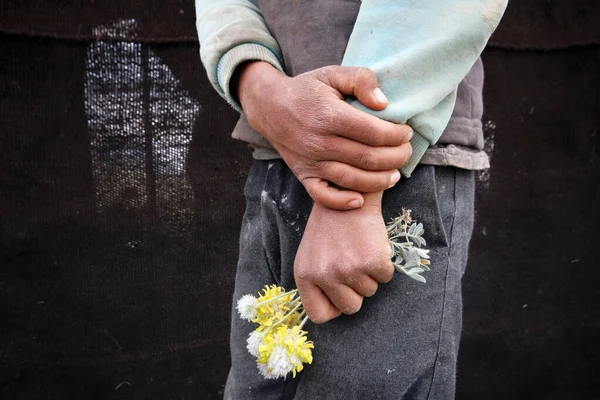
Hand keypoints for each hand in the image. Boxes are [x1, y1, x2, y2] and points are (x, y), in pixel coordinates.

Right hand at [237, 62, 412, 209]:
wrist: (270, 107)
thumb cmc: (307, 90)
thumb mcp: (333, 74)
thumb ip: (361, 80)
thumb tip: (384, 104)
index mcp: (329, 116)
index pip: (375, 133)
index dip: (397, 135)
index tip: (406, 132)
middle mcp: (319, 142)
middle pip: (369, 158)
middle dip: (396, 158)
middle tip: (406, 152)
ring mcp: (311, 162)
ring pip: (353, 179)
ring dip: (380, 181)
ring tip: (395, 174)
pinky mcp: (304, 175)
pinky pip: (324, 196)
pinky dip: (343, 202)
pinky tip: (360, 199)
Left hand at [293, 192, 393, 322]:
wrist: (348, 192)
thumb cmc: (330, 225)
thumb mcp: (311, 254)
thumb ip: (317, 283)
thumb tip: (333, 312)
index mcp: (304, 275)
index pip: (319, 315)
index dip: (334, 306)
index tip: (340, 291)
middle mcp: (323, 275)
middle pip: (350, 307)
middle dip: (356, 289)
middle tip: (353, 263)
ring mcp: (347, 269)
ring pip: (370, 292)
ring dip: (370, 274)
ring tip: (360, 249)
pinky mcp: (371, 261)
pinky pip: (386, 277)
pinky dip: (385, 263)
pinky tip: (373, 244)